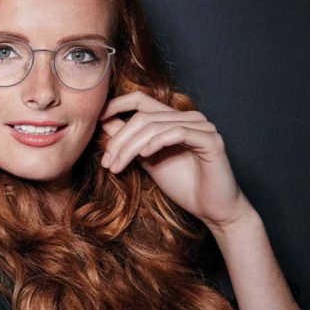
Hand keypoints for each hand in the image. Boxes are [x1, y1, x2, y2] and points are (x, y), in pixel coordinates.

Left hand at [99, 91, 254, 230]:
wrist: (212, 209)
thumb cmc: (183, 185)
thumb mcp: (148, 160)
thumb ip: (131, 142)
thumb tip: (104, 123)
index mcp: (174, 118)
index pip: (141, 100)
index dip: (116, 105)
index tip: (96, 118)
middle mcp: (189, 117)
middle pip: (143, 116)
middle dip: (120, 139)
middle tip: (107, 162)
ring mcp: (202, 126)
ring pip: (156, 125)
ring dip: (131, 147)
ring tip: (117, 166)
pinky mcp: (211, 140)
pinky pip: (177, 132)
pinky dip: (157, 142)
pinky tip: (145, 156)